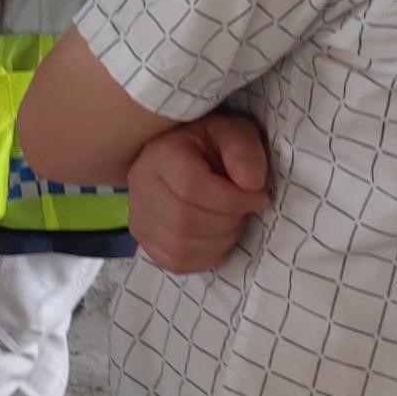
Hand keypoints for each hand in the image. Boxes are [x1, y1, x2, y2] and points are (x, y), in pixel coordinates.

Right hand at [126, 111, 270, 275]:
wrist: (185, 155)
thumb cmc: (214, 145)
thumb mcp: (235, 133)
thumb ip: (244, 150)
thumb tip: (251, 183)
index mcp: (160, 153)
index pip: (192, 187)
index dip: (234, 199)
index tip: (259, 197)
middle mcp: (140, 184)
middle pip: (184, 221)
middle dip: (227, 222)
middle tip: (244, 211)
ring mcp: (137, 214)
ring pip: (180, 247)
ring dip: (219, 241)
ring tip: (230, 222)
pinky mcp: (143, 238)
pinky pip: (176, 262)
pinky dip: (205, 257)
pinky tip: (215, 237)